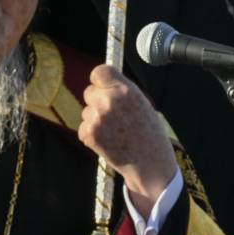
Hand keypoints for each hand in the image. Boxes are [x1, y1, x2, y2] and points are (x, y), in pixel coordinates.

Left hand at [79, 65, 177, 214]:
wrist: (150, 163)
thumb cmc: (148, 132)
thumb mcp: (141, 103)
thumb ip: (121, 90)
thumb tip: (103, 79)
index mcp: (126, 90)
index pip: (99, 71)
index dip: (100, 80)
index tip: (102, 86)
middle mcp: (109, 101)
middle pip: (89, 91)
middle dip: (97, 100)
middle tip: (113, 115)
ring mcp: (97, 118)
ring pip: (86, 111)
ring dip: (95, 119)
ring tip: (115, 131)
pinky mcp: (89, 134)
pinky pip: (83, 127)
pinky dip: (92, 134)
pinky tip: (108, 141)